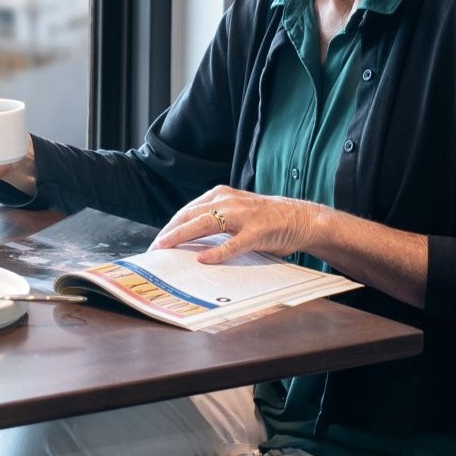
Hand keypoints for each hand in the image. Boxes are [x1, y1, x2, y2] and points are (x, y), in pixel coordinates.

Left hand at [152, 186, 326, 263]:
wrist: (301, 218)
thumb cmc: (265, 219)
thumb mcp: (235, 214)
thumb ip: (213, 222)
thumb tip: (186, 242)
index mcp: (220, 195)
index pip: (186, 211)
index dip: (169, 228)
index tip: (156, 244)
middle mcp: (228, 201)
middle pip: (189, 216)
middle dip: (169, 234)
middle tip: (154, 251)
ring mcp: (243, 215)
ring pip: (205, 224)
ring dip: (182, 237)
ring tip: (166, 249)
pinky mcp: (258, 231)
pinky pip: (234, 243)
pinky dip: (217, 252)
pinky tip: (204, 259)